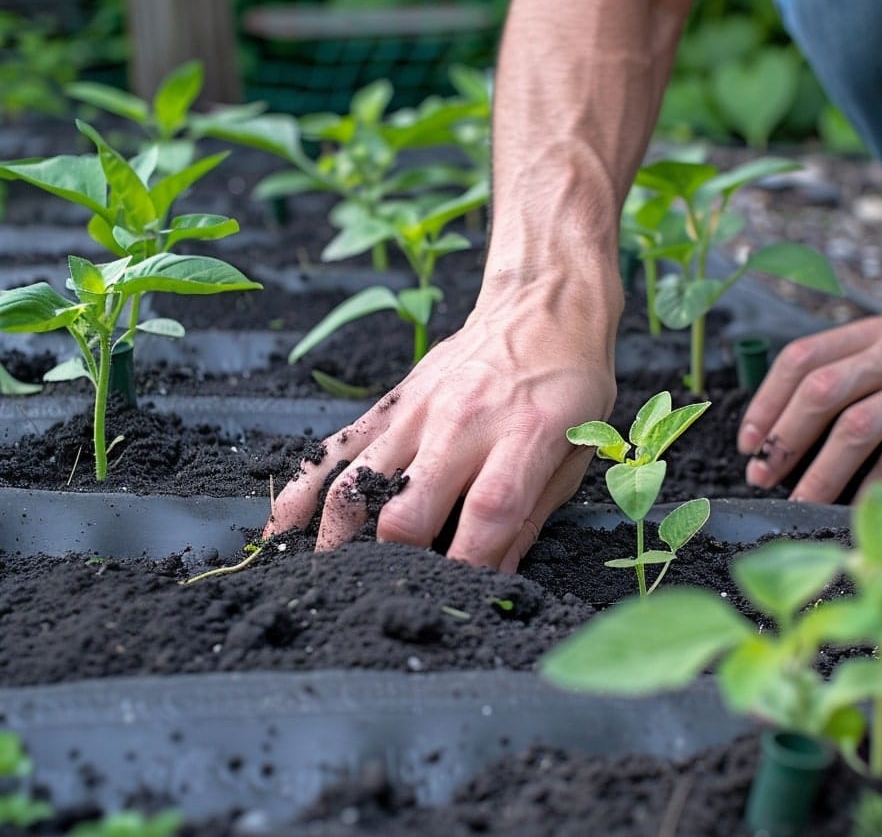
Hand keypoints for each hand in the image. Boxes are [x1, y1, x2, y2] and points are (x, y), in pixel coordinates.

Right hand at [263, 283, 617, 570]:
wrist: (541, 306)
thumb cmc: (568, 384)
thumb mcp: (575, 450)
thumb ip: (531, 516)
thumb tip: (493, 578)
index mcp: (524, 433)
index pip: (488, 512)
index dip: (469, 566)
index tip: (457, 601)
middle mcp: (463, 421)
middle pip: (407, 508)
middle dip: (394, 566)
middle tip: (389, 600)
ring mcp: (418, 410)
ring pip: (355, 482)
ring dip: (333, 540)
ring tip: (321, 583)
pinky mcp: (391, 402)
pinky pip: (334, 449)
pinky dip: (302, 492)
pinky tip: (281, 531)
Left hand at [737, 308, 881, 501]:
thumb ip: (853, 365)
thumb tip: (792, 417)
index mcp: (873, 333)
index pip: (802, 358)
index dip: (766, 400)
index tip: (749, 439)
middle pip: (820, 391)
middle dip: (782, 438)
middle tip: (763, 474)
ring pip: (856, 428)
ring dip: (820, 471)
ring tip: (800, 500)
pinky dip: (875, 486)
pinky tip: (859, 505)